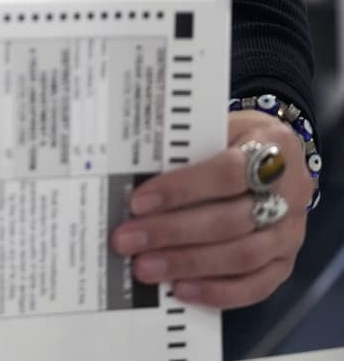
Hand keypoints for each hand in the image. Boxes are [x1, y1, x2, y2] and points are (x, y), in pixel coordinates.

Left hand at [109, 109, 312, 307]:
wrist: (275, 155)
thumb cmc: (232, 139)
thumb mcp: (214, 126)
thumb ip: (184, 149)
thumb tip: (130, 177)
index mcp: (273, 146)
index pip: (228, 172)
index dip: (182, 189)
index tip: (138, 202)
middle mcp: (291, 192)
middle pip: (231, 220)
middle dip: (173, 232)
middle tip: (128, 240)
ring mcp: (291, 231)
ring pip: (243, 256)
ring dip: (189, 264)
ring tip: (146, 267)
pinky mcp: (285, 261)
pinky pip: (257, 285)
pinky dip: (217, 292)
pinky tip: (181, 289)